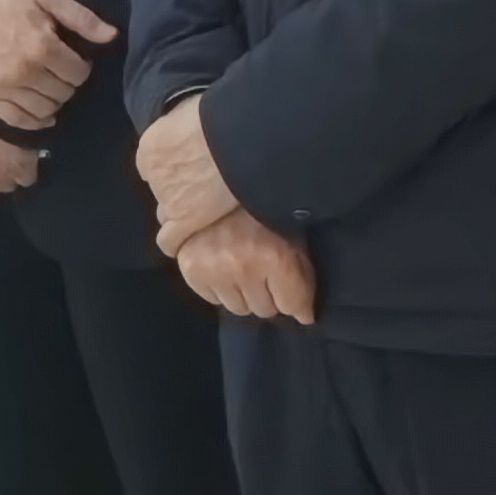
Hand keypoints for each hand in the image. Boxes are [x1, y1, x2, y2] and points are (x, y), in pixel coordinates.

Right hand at [0, 0, 113, 130]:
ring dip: (54, 101)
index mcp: (42, 46)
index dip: (82, 67)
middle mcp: (23, 71)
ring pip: (44, 110)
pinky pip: (17, 120)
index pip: (78, 74)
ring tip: (50, 86)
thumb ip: (82, 18)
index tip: (75, 59)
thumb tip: (112, 36)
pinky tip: (43, 114)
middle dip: (68, 83)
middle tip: (60, 71)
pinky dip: (34, 122)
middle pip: (63, 93)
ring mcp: (2, 86)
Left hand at [134, 94, 237, 249]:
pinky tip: (187, 244)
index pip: (153, 164)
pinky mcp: (184, 220)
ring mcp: (167, 199)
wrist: (235, 137)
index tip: (189, 167)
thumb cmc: (221, 115)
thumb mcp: (195, 108)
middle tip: (202, 188)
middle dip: (177, 191)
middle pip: (160, 190)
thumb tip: (200, 119)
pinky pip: (170, 239)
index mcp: (152, 145)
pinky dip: (176, 243)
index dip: (172, 168)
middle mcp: (154, 174)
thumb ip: (188, 122)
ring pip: (167, 214)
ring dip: (182, 213)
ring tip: (205, 213)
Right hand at [172, 207, 318, 322]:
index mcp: (276, 258)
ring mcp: (214, 269)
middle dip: (269, 294)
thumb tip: (304, 317)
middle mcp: (243, 268)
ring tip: (244, 265)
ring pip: (238, 308)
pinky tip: (224, 265)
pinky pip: (213, 299)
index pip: (292, 307)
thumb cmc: (268, 208)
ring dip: (244, 293)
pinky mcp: (191, 269)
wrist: (224, 178)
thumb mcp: (296, 236)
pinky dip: (221, 288)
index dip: (296, 296)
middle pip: (264, 310)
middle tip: (265, 269)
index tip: (291, 284)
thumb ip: (302, 275)